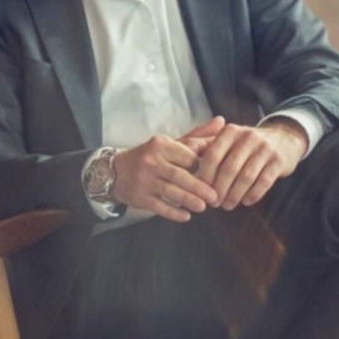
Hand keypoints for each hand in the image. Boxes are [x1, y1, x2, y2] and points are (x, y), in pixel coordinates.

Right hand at [114, 117, 228, 221]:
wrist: (117, 171)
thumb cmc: (153, 157)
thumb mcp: (172, 143)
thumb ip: (198, 135)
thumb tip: (222, 122)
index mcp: (161, 144)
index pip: (187, 156)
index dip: (204, 167)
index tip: (217, 177)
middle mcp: (150, 160)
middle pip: (179, 175)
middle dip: (199, 187)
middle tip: (215, 197)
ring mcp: (143, 179)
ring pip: (170, 191)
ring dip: (189, 200)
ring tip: (203, 207)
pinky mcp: (139, 196)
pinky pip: (159, 207)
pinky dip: (173, 213)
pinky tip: (186, 216)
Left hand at [194, 118, 307, 209]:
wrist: (283, 138)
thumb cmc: (246, 145)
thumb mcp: (228, 140)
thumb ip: (207, 149)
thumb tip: (187, 170)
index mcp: (230, 131)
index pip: (212, 156)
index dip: (205, 176)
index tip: (200, 191)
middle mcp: (248, 137)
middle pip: (228, 169)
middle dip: (219, 190)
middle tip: (214, 203)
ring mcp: (265, 148)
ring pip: (245, 177)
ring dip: (234, 195)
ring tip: (227, 205)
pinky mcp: (279, 160)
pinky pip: (264, 181)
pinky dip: (253, 194)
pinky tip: (246, 202)